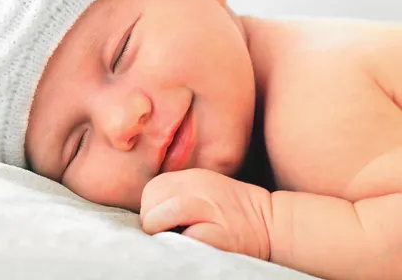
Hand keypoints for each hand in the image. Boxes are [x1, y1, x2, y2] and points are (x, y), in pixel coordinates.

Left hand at [140, 168, 271, 259]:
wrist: (273, 223)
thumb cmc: (233, 211)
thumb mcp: (205, 189)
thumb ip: (179, 192)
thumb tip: (149, 210)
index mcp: (195, 177)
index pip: (154, 186)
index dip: (149, 206)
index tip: (155, 220)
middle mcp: (202, 189)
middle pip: (156, 196)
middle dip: (149, 218)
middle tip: (158, 233)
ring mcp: (214, 210)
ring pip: (171, 210)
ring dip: (159, 227)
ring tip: (165, 238)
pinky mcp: (224, 233)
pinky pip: (193, 235)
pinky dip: (184, 242)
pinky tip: (189, 244)